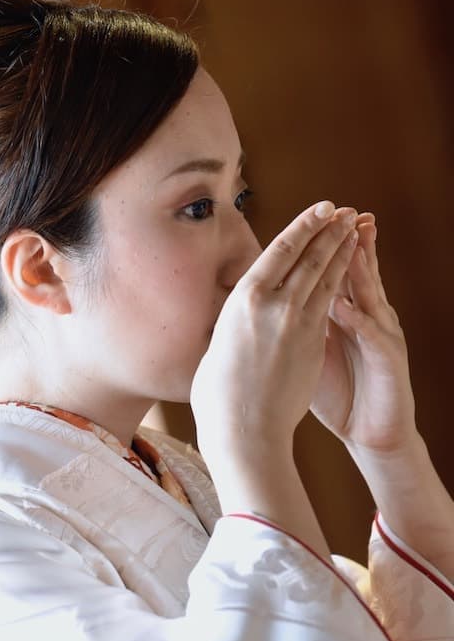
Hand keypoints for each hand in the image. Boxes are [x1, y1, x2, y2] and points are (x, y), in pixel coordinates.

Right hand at [192, 202, 358, 458]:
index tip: (319, 209)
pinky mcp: (314, 343)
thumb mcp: (217, 341)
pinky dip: (341, 281)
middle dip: (327, 230)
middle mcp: (272, 304)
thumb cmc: (217, 392)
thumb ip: (234, 321)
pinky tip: (349, 269)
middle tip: (342, 210)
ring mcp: (297, 323)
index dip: (303, 226)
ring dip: (340, 249)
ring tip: (352, 228)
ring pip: (324, 276)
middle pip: (307, 256)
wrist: (243, 428)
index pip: (279, 251)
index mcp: (241, 300)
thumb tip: (241, 312)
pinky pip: (331, 302)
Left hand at [311, 216, 417, 453]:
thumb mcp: (306, 350)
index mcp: (341, 313)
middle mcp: (364, 317)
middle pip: (352, 272)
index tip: (305, 220)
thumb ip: (289, 324)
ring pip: (371, 294)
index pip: (327, 271)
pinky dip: (358, 320)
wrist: (370, 429)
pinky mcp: (390, 361)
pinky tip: (343, 307)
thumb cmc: (337, 391)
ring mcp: (380, 336)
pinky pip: (374, 336)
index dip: (318, 246)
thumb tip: (251, 304)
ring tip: (351, 239)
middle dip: (344, 241)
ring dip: (361, 267)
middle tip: (339, 211)